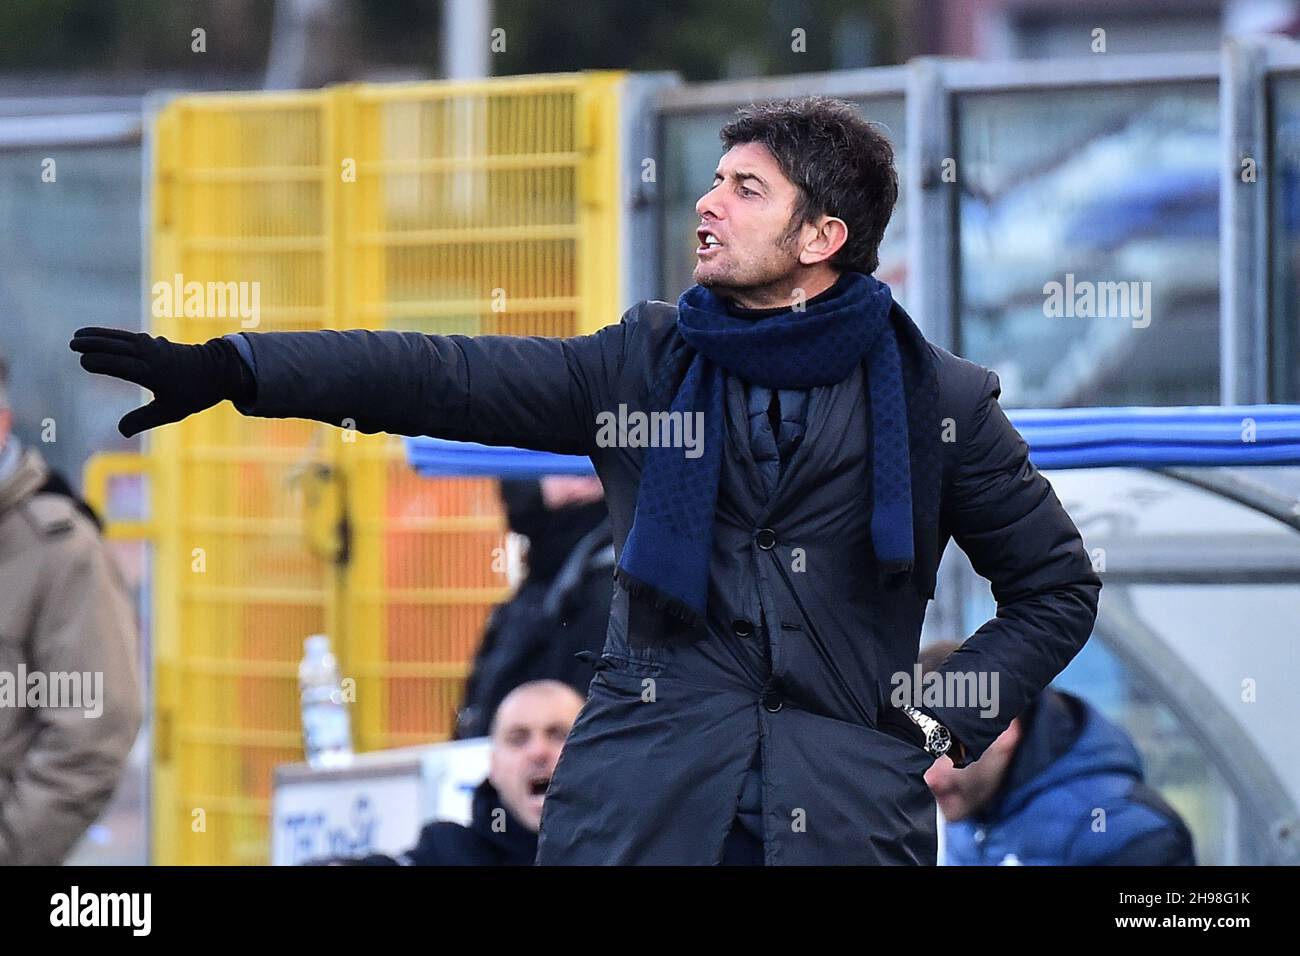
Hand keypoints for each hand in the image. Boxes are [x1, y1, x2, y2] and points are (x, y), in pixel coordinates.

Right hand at [70, 328, 250, 436]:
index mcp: (155, 373)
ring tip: (78, 334)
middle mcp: (153, 356)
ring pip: (123, 339)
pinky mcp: (155, 342)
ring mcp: (155, 346)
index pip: (123, 367)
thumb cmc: (194, 394)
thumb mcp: (171, 412)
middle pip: (120, 348)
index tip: (83, 362)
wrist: (218, 371)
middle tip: (73, 343)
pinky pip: (129, 336)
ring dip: (100, 335)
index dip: (103, 363)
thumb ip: (144, 420)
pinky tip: (98, 335)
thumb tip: (120, 431)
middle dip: (96, 344)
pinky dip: (113, 334)